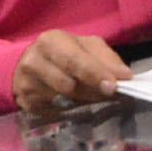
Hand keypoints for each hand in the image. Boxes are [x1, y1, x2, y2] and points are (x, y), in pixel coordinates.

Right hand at [14, 30, 132, 113]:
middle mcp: (34, 60)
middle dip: (91, 89)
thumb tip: (125, 76)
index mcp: (52, 40)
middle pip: (66, 82)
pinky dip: (67, 108)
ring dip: (82, 99)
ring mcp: (26, 84)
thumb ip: (106, 59)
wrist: (29, 67)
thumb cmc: (64, 55)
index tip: (114, 85)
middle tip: (110, 93)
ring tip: (90, 95)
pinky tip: (70, 100)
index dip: (96, 72)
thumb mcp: (85, 48)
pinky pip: (54, 110)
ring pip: (62, 99)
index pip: (75, 58)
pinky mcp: (26, 103)